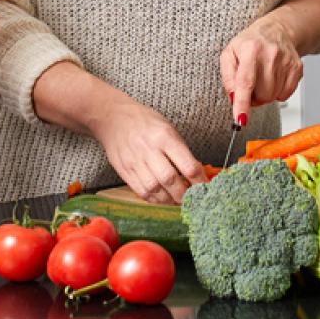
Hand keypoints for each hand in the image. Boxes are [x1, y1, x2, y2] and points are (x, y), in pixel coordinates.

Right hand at [88, 100, 205, 204]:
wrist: (114, 117)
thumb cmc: (145, 121)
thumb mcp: (168, 128)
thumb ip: (181, 150)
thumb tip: (195, 173)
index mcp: (165, 137)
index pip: (188, 165)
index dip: (199, 181)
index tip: (205, 188)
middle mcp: (149, 150)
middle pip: (170, 180)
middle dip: (184, 195)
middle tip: (192, 199)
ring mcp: (135, 162)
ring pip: (155, 190)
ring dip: (169, 200)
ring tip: (177, 200)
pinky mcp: (124, 171)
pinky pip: (141, 192)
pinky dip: (155, 199)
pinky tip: (162, 198)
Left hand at [220, 15, 303, 122]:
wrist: (276, 30)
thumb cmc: (250, 44)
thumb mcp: (230, 54)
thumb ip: (227, 77)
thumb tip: (233, 98)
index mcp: (250, 48)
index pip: (245, 82)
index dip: (242, 103)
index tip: (241, 120)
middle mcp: (270, 54)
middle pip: (262, 94)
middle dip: (253, 97)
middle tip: (250, 85)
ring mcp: (286, 61)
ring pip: (273, 97)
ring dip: (265, 94)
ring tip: (262, 78)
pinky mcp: (297, 68)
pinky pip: (286, 94)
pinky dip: (278, 92)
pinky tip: (274, 78)